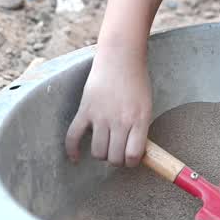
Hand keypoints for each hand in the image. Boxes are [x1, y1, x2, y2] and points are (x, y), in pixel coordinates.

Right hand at [64, 44, 152, 165]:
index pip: (133, 155)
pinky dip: (72, 150)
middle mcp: (119, 121)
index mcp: (139, 120)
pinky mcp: (84, 110)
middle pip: (114, 158)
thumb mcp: (146, 106)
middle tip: (117, 152)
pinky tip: (75, 157)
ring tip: (104, 147)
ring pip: (97, 152)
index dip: (131, 162)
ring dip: (101, 154)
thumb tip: (135, 153)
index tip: (130, 158)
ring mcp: (100, 116)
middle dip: (116, 160)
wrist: (120, 58)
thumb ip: (141, 128)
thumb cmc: (136, 81)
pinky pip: (73, 136)